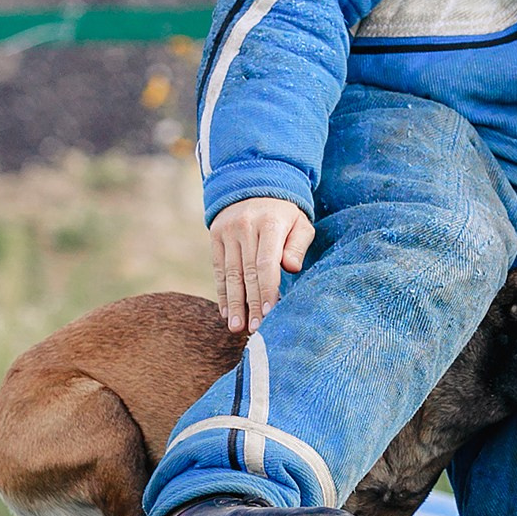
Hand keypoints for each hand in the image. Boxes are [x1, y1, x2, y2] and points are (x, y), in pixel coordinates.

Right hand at [209, 197, 315, 331]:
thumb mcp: (301, 223)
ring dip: (234, 303)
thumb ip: (298, 245)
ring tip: (237, 327)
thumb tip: (290, 268)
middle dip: (251, 304)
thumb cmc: (286, 214)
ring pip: (230, 273)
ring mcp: (227, 231)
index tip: (268, 313)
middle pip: (247, 272)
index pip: (266, 263)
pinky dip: (222, 292)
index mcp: (270, 223)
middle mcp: (245, 226)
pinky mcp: (215, 236)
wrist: (255, 185)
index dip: (266, 290)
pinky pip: (218, 269)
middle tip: (255, 329)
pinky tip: (226, 312)